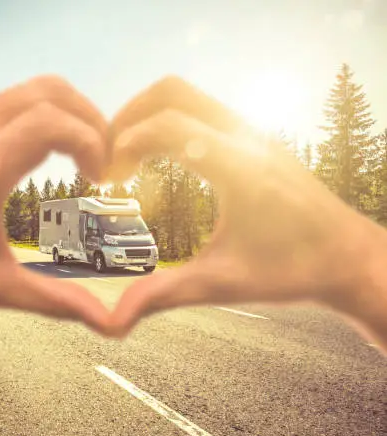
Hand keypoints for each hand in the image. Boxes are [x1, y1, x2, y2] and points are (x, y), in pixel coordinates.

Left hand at [0, 75, 112, 332]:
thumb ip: (53, 301)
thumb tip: (104, 321)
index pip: (52, 125)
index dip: (91, 142)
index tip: (99, 176)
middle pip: (52, 93)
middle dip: (91, 120)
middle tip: (102, 159)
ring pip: (36, 88)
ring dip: (71, 112)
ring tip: (84, 151)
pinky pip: (18, 98)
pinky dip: (49, 113)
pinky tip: (53, 147)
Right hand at [107, 76, 386, 341]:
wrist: (350, 260)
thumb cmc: (294, 272)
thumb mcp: (221, 284)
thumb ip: (162, 296)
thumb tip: (113, 322)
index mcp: (240, 168)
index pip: (167, 126)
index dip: (124, 144)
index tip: (106, 177)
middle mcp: (247, 139)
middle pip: (173, 92)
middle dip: (129, 114)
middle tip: (108, 154)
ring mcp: (254, 135)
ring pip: (189, 96)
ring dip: (150, 116)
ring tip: (129, 157)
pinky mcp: (256, 141)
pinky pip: (203, 112)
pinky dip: (171, 123)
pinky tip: (161, 161)